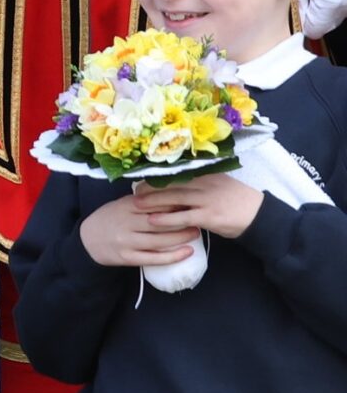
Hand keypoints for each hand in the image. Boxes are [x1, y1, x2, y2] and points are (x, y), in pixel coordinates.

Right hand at [78, 191, 201, 266]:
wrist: (88, 240)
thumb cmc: (110, 219)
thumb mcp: (122, 204)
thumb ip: (143, 201)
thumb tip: (173, 196)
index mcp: (125, 206)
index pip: (154, 203)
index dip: (174, 203)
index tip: (191, 201)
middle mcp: (126, 223)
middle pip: (159, 222)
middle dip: (182, 221)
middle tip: (199, 218)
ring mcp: (127, 241)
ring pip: (159, 240)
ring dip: (181, 237)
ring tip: (196, 233)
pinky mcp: (128, 257)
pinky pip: (154, 258)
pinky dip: (173, 256)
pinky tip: (187, 252)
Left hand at [134, 173, 263, 240]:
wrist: (259, 216)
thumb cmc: (236, 200)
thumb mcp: (218, 184)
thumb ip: (199, 182)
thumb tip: (175, 181)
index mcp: (205, 174)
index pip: (176, 172)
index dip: (156, 175)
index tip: (139, 176)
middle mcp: (204, 183)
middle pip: (170, 183)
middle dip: (149, 187)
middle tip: (132, 191)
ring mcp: (206, 199)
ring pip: (173, 198)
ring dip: (152, 201)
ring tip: (136, 204)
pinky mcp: (209, 216)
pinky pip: (183, 217)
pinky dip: (166, 219)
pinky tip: (153, 220)